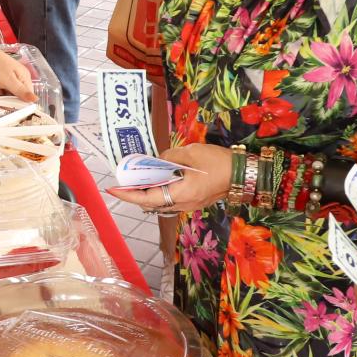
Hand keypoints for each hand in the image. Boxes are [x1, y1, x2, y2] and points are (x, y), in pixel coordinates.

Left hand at [0, 48, 38, 103]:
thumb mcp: (9, 81)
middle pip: (18, 96)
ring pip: (9, 94)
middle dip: (9, 100)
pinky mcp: (3, 78)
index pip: (28, 96)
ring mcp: (11, 78)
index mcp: (24, 77)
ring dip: (1, 96)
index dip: (20, 103)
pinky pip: (2, 90)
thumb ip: (22, 92)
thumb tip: (35, 99)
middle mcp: (20, 78)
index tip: (10, 105)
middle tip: (0, 99)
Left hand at [108, 143, 233, 215]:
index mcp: (180, 194)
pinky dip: (162, 191)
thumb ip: (169, 156)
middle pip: (152, 203)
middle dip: (136, 193)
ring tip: (137, 179)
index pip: (147, 198)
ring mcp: (190, 204)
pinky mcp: (196, 200)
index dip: (128, 194)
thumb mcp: (191, 152)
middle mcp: (183, 204)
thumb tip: (158, 159)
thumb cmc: (218, 162)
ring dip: (148, 193)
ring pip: (162, 202)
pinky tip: (158, 179)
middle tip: (123, 181)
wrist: (243, 173)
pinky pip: (172, 199)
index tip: (113, 189)